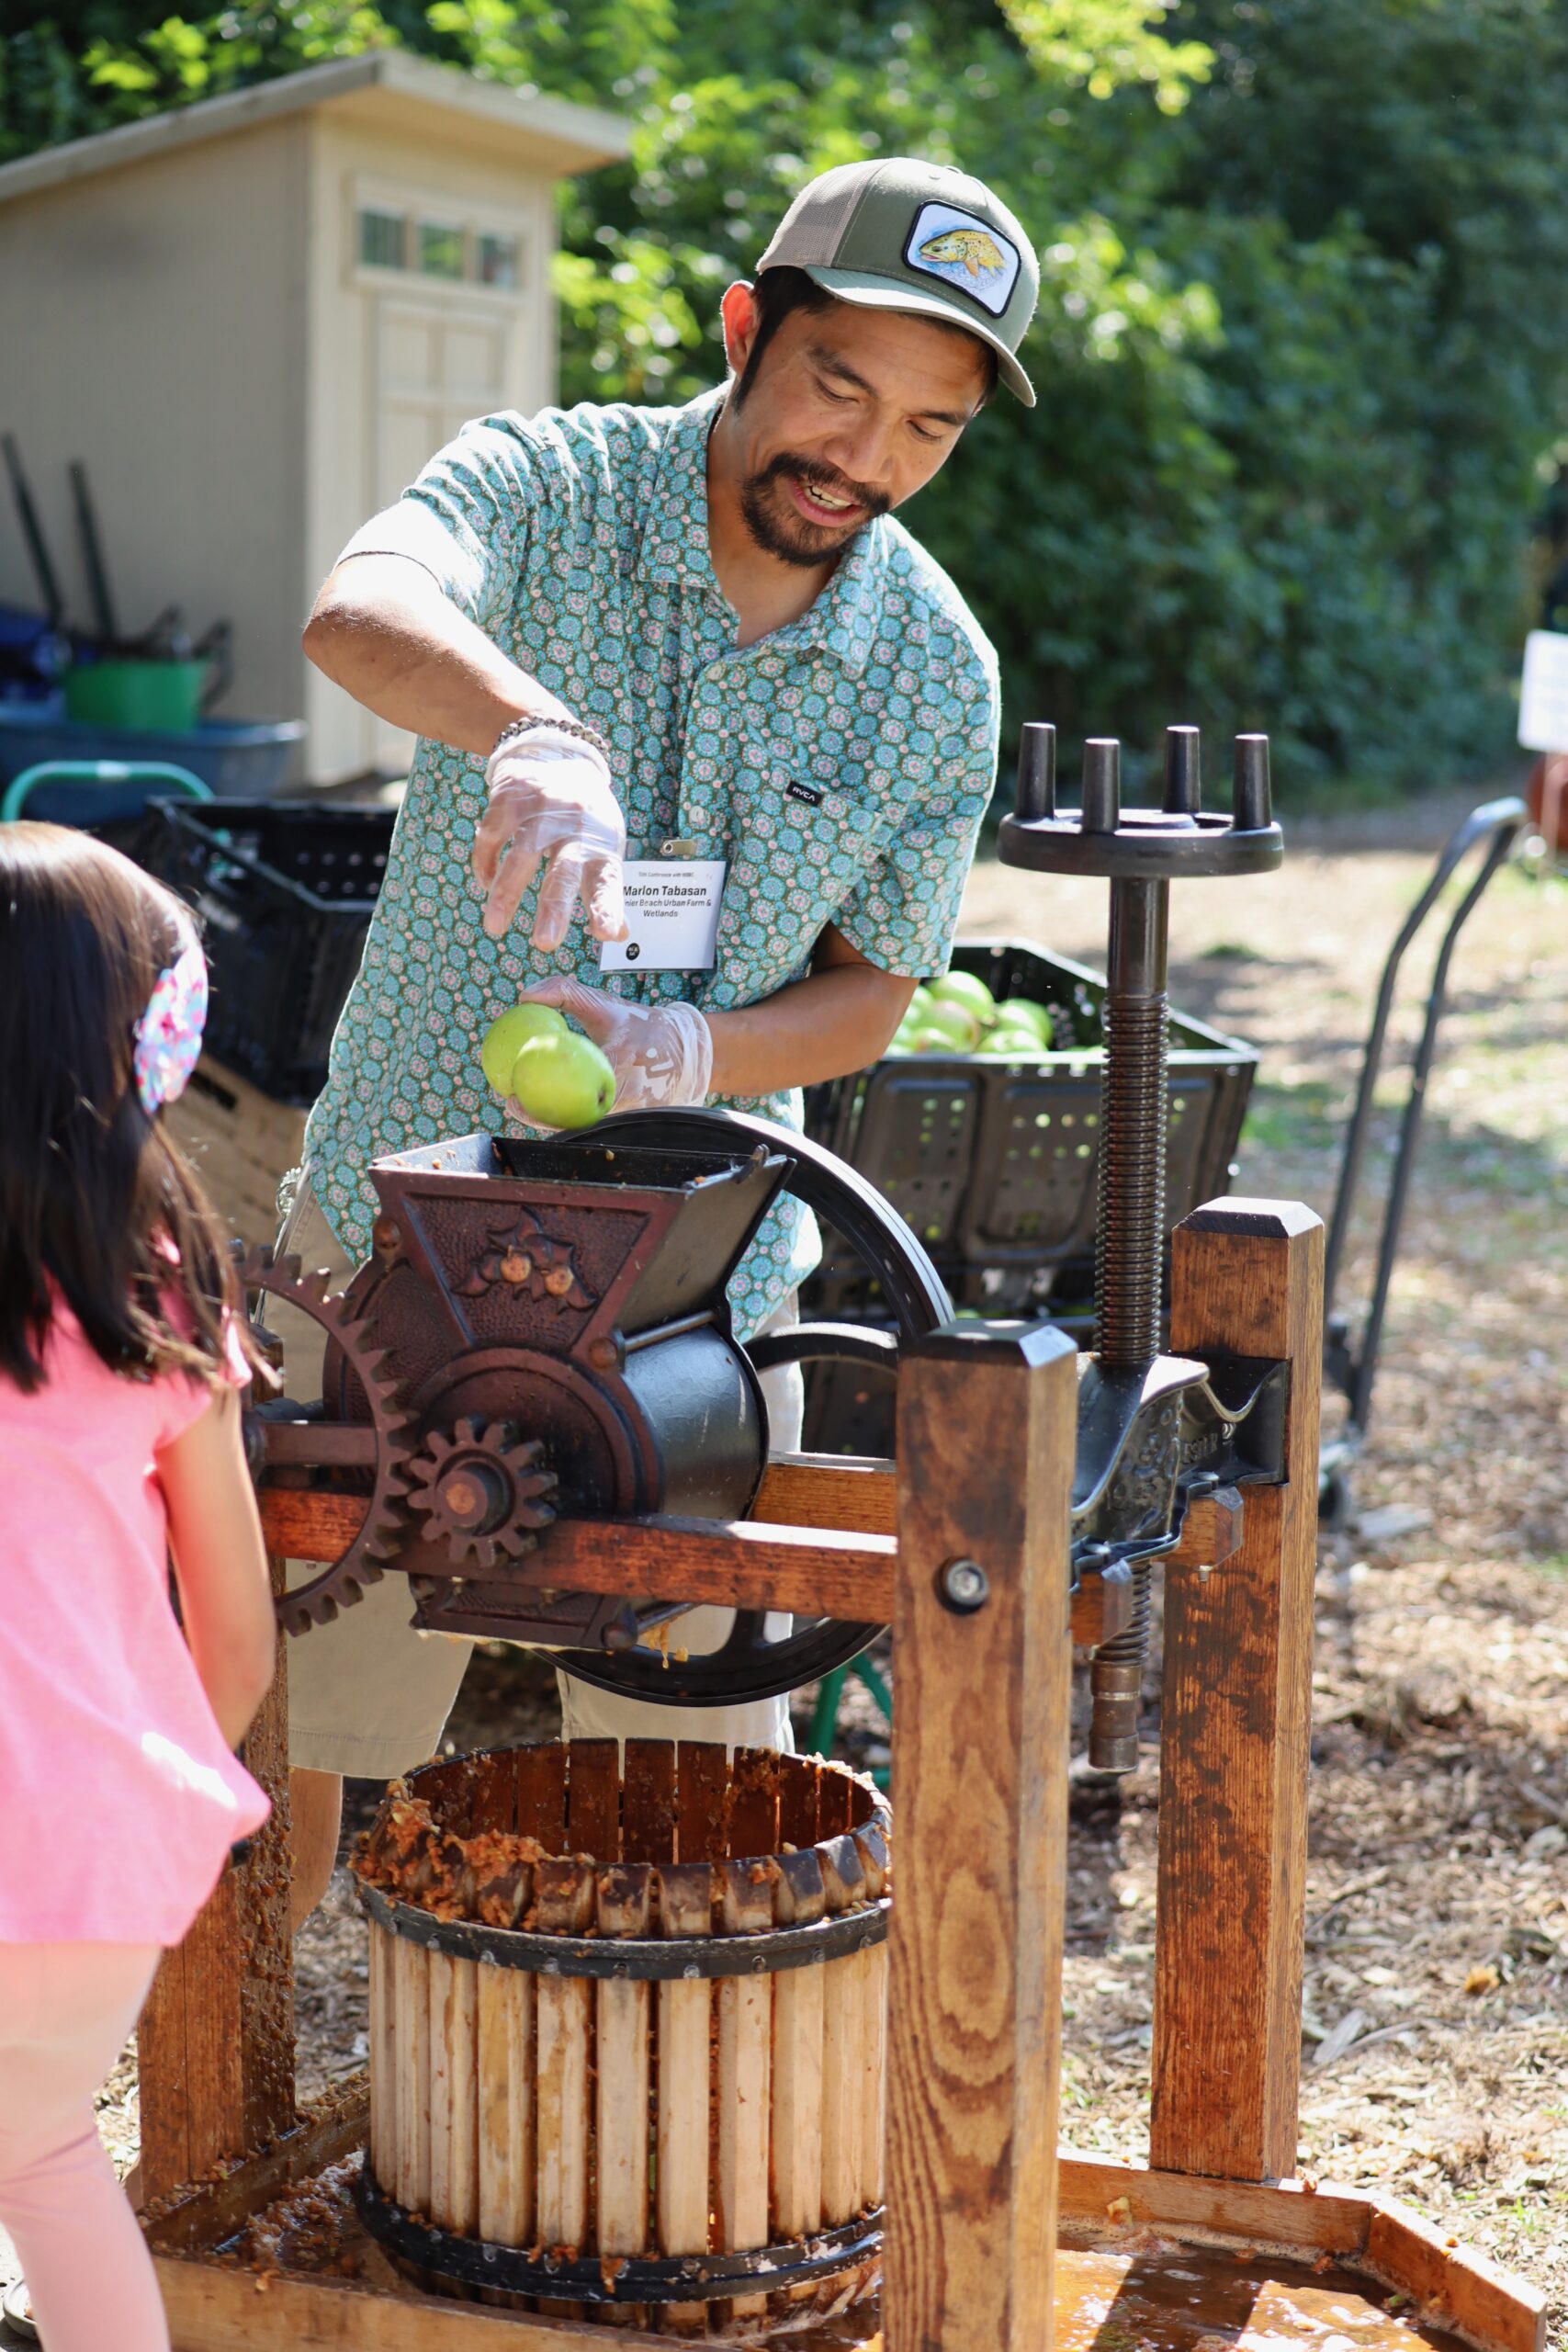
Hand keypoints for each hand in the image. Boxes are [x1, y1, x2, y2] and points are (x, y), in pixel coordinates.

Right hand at [473, 726, 628, 950]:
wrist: (558, 752)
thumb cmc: (585, 814)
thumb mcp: (603, 845)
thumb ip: (605, 889)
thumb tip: (619, 935)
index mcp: (601, 844)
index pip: (608, 881)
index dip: (606, 907)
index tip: (606, 934)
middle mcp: (574, 828)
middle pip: (563, 873)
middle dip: (554, 908)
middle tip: (545, 944)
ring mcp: (541, 812)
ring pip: (521, 856)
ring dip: (506, 893)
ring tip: (495, 927)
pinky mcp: (510, 799)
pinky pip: (492, 837)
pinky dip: (486, 864)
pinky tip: (487, 884)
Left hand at [510, 977, 712, 1118]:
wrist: (683, 1049)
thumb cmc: (638, 1025)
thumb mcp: (603, 1003)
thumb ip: (565, 993)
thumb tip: (525, 995)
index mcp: (624, 1064)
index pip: (576, 1089)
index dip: (541, 1103)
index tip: (512, 1096)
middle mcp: (632, 1096)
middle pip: (577, 1119)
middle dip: (540, 1119)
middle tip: (513, 1105)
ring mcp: (636, 1115)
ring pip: (587, 1127)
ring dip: (555, 1121)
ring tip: (526, 1109)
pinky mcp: (636, 1124)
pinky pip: (597, 1126)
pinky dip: (572, 1119)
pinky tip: (550, 1110)